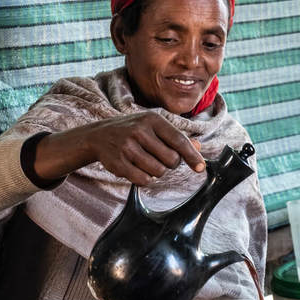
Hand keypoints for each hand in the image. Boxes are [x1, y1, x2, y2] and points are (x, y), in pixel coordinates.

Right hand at [88, 112, 204, 184]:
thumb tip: (198, 147)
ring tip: (146, 161)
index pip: (179, 140)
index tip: (201, 168)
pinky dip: (144, 178)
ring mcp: (127, 147)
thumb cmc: (132, 131)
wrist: (99, 136)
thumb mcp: (153, 127)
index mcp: (152, 120)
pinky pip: (143, 180)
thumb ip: (175, 137)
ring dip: (156, 171)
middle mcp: (140, 131)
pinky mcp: (118, 163)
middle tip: (159, 158)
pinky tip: (136, 168)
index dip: (192, 156)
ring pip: (158, 172)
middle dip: (170, 164)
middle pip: (172, 160)